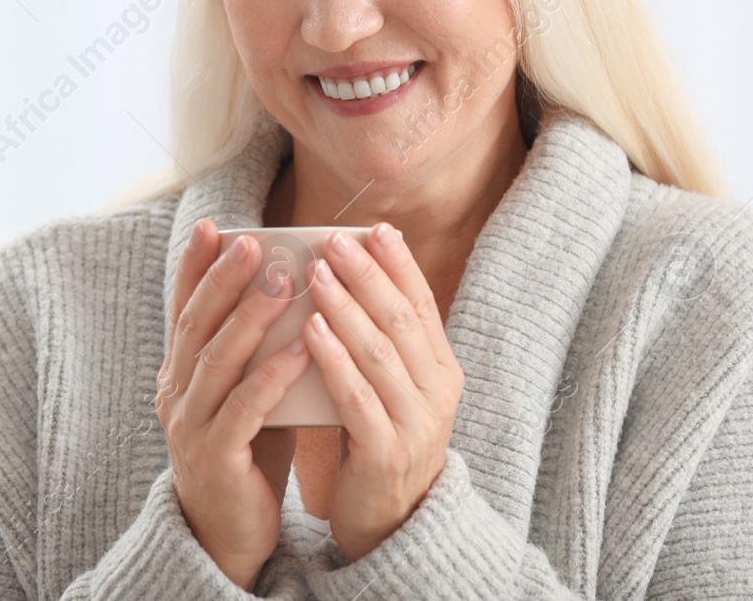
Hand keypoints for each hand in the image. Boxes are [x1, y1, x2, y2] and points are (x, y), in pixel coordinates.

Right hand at [158, 218, 313, 589]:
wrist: (228, 534)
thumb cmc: (246, 454)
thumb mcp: (245, 392)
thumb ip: (255, 352)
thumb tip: (291, 291)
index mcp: (178, 375)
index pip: (182, 310)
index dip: (194, 268)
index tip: (211, 226)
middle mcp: (175, 393)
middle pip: (197, 325)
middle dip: (223, 279)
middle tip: (252, 242)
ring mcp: (189, 426)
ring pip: (217, 360)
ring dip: (250, 317)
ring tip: (281, 280)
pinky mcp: (215, 456)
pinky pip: (245, 407)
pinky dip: (272, 374)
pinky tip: (300, 348)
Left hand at [302, 222, 464, 561]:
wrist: (389, 522)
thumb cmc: (378, 439)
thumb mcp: (391, 386)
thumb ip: (380, 340)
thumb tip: (349, 274)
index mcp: (442, 370)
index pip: (423, 305)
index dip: (400, 266)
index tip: (375, 229)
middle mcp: (438, 392)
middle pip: (401, 321)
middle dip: (368, 276)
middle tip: (335, 240)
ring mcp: (417, 424)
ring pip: (380, 353)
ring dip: (346, 309)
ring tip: (317, 274)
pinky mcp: (387, 454)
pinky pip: (358, 398)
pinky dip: (335, 360)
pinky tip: (311, 331)